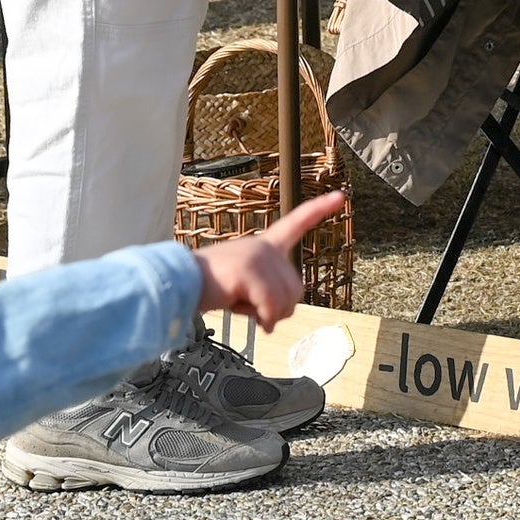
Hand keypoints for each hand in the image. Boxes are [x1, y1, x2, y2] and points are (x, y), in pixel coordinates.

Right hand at [193, 190, 348, 326]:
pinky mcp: (249, 271)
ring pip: (287, 301)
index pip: (297, 222)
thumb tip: (274, 323)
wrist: (179, 284)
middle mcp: (264, 247)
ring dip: (267, 315)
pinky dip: (262, 319)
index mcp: (264, 245)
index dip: (319, 210)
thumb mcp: (246, 288)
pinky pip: (271, 307)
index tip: (340, 195)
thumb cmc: (212, 288)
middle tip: (251, 306)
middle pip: (297, 289)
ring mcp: (257, 257)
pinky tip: (248, 316)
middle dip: (278, 308)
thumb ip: (268, 294)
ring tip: (242, 305)